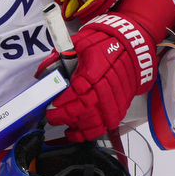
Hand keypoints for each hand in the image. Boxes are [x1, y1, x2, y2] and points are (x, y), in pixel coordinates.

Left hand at [37, 14, 156, 140]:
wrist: (132, 44)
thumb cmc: (104, 41)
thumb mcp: (80, 42)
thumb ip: (60, 57)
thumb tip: (41, 72)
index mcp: (96, 69)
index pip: (77, 90)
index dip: (63, 100)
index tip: (52, 103)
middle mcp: (106, 85)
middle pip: (84, 107)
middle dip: (65, 115)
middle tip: (52, 117)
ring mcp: (116, 97)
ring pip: (96, 120)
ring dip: (78, 127)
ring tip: (65, 127)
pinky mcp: (122, 104)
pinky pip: (107, 124)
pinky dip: (92, 132)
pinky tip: (79, 133)